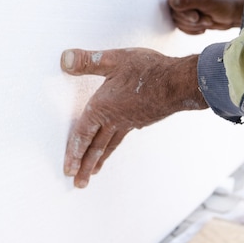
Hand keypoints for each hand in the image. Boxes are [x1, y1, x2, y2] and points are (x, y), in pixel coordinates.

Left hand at [61, 48, 207, 187]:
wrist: (179, 83)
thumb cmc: (148, 70)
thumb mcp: (114, 59)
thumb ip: (88, 61)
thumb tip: (64, 59)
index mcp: (102, 107)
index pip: (83, 134)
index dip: (74, 151)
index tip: (68, 169)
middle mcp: (114, 120)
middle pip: (95, 147)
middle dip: (84, 166)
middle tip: (77, 183)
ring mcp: (128, 122)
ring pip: (109, 146)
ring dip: (98, 161)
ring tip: (92, 174)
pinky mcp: (140, 121)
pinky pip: (121, 138)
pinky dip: (113, 147)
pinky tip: (113, 147)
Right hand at [168, 0, 243, 33]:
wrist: (234, 15)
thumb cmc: (224, 3)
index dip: (183, 11)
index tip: (196, 17)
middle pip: (175, 11)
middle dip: (191, 20)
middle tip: (207, 20)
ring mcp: (185, 6)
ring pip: (178, 21)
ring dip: (193, 25)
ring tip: (208, 21)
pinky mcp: (187, 16)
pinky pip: (182, 27)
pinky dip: (192, 30)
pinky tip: (203, 28)